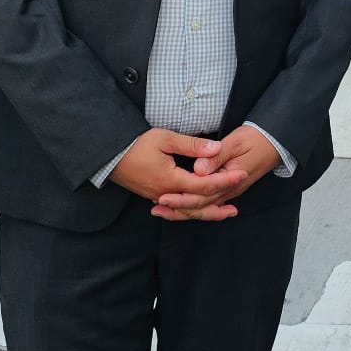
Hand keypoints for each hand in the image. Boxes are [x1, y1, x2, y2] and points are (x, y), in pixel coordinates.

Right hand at [108, 129, 245, 220]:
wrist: (109, 156)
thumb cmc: (136, 144)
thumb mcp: (166, 138)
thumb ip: (192, 146)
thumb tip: (216, 148)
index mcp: (171, 180)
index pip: (204, 185)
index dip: (225, 181)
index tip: (242, 174)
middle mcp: (166, 193)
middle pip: (198, 206)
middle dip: (219, 206)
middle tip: (237, 206)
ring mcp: (159, 197)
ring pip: (187, 211)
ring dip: (207, 212)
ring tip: (225, 212)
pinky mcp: (154, 195)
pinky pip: (178, 208)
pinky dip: (192, 210)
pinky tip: (201, 209)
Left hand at [153, 125, 277, 220]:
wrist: (275, 142)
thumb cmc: (256, 139)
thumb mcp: (236, 142)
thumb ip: (216, 157)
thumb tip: (197, 169)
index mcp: (229, 180)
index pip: (201, 195)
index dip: (181, 198)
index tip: (163, 197)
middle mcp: (229, 191)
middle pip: (200, 206)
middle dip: (177, 209)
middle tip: (155, 209)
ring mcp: (230, 192)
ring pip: (205, 208)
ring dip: (183, 211)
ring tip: (162, 211)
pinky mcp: (229, 189)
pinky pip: (210, 203)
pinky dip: (194, 207)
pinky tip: (183, 206)